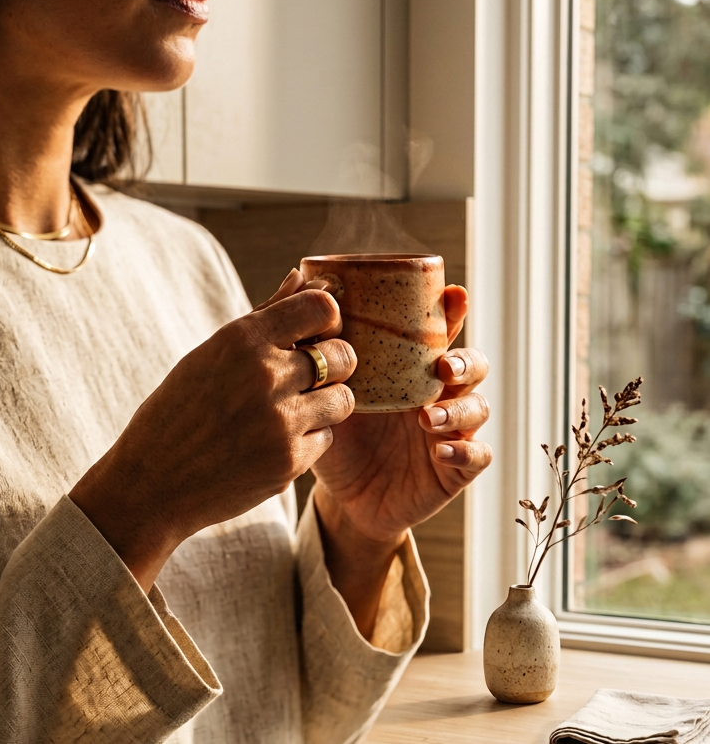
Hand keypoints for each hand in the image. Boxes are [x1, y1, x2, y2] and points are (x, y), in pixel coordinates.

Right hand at [70, 276, 356, 591]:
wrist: (151, 485)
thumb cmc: (177, 412)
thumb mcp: (211, 354)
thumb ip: (265, 315)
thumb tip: (302, 276)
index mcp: (243, 340)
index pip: (323, 307)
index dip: (326, 320)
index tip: (315, 335)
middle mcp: (266, 375)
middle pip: (344, 355)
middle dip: (334, 364)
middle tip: (309, 377)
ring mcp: (281, 421)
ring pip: (344, 399)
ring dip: (326, 404)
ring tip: (294, 411)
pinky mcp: (289, 462)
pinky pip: (326, 439)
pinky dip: (308, 440)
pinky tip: (276, 442)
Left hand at [311, 285, 491, 635]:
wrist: (342, 499)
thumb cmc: (338, 438)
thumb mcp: (324, 391)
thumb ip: (316, 343)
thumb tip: (298, 277)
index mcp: (412, 372)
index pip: (441, 336)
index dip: (453, 314)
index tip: (454, 296)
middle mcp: (437, 396)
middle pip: (473, 366)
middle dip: (464, 361)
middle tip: (441, 365)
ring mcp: (450, 432)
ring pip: (479, 408)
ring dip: (460, 409)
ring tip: (427, 418)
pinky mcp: (453, 469)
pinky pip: (477, 456)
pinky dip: (465, 451)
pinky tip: (440, 451)